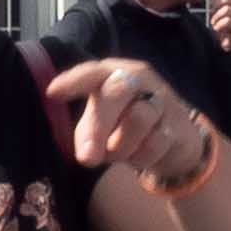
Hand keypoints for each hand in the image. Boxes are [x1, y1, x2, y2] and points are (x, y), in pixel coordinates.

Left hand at [43, 57, 214, 187]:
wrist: (175, 138)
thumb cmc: (126, 124)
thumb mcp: (102, 125)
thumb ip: (88, 134)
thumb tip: (87, 155)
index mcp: (114, 73)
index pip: (93, 71)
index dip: (74, 81)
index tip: (52, 92)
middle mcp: (139, 79)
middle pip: (117, 91)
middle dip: (99, 124)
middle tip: (86, 158)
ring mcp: (161, 99)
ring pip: (138, 118)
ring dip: (121, 145)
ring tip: (115, 154)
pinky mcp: (177, 124)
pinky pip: (156, 142)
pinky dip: (141, 157)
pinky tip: (139, 157)